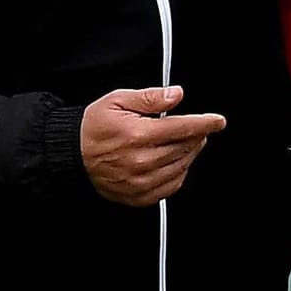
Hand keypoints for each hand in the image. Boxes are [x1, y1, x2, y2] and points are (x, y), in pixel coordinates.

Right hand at [80, 85, 224, 205]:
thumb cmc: (93, 127)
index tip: (218, 121)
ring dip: (189, 153)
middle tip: (198, 128)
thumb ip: (150, 97)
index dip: (205, 123)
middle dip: (197, 136)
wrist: (71, 154)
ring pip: (181, 167)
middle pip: (185, 148)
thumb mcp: (118, 100)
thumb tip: (176, 95)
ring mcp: (140, 181)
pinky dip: (179, 173)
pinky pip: (171, 186)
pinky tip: (175, 162)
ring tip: (186, 142)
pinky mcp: (139, 196)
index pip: (183, 128)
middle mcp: (141, 161)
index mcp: (138, 135)